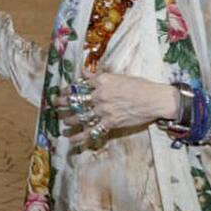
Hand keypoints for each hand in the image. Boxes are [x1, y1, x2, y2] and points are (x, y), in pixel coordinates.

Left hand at [55, 66, 176, 146]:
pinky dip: (80, 136)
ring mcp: (104, 110)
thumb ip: (98, 76)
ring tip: (62, 121)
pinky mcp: (111, 123)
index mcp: (101, 81)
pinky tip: (72, 139)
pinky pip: (92, 131)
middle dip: (62, 104)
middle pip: (75, 100)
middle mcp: (100, 95)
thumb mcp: (118, 76)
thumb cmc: (139, 86)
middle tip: (55, 106)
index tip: (61, 92)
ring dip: (68, 120)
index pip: (78, 85)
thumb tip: (83, 71)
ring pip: (80, 116)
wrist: (154, 99)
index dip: (67, 90)